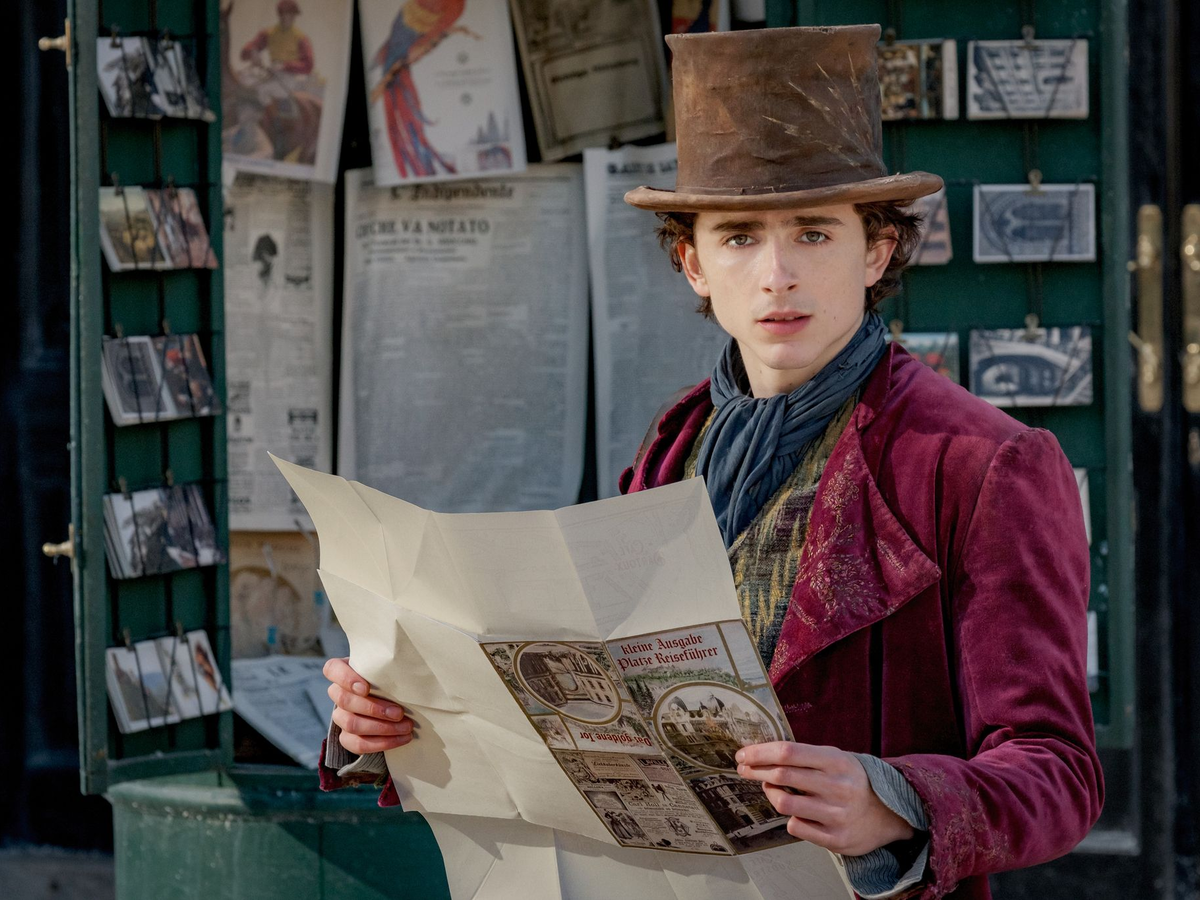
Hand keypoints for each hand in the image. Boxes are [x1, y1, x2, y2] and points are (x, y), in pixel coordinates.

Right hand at [323, 657, 413, 754]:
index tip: (366, 688)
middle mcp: (338, 693)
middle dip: (374, 708)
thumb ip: (389, 669)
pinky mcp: (346, 737)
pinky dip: (382, 743)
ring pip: (351, 724)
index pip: (332, 669)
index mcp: (343, 671)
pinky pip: (357, 744)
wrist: (391, 704)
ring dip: (382, 728)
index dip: (346, 679)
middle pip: (344, 701)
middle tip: (399, 713)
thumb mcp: (387, 670)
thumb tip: (408, 673)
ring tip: (406, 727)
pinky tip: (401, 739)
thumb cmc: (389, 679)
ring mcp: (340, 716)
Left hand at [735, 742, 913, 856]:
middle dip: (755, 771)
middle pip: (781, 775)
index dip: (760, 752)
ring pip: (784, 802)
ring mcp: (836, 814)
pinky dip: (789, 817)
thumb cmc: (853, 782)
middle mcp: (837, 787)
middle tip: (744, 769)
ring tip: (772, 789)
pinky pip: (796, 826)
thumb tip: (762, 753)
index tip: (743, 755)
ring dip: (770, 793)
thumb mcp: (836, 759)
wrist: (889, 814)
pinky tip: (795, 811)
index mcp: (836, 762)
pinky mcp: (835, 838)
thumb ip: (805, 756)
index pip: (788, 752)